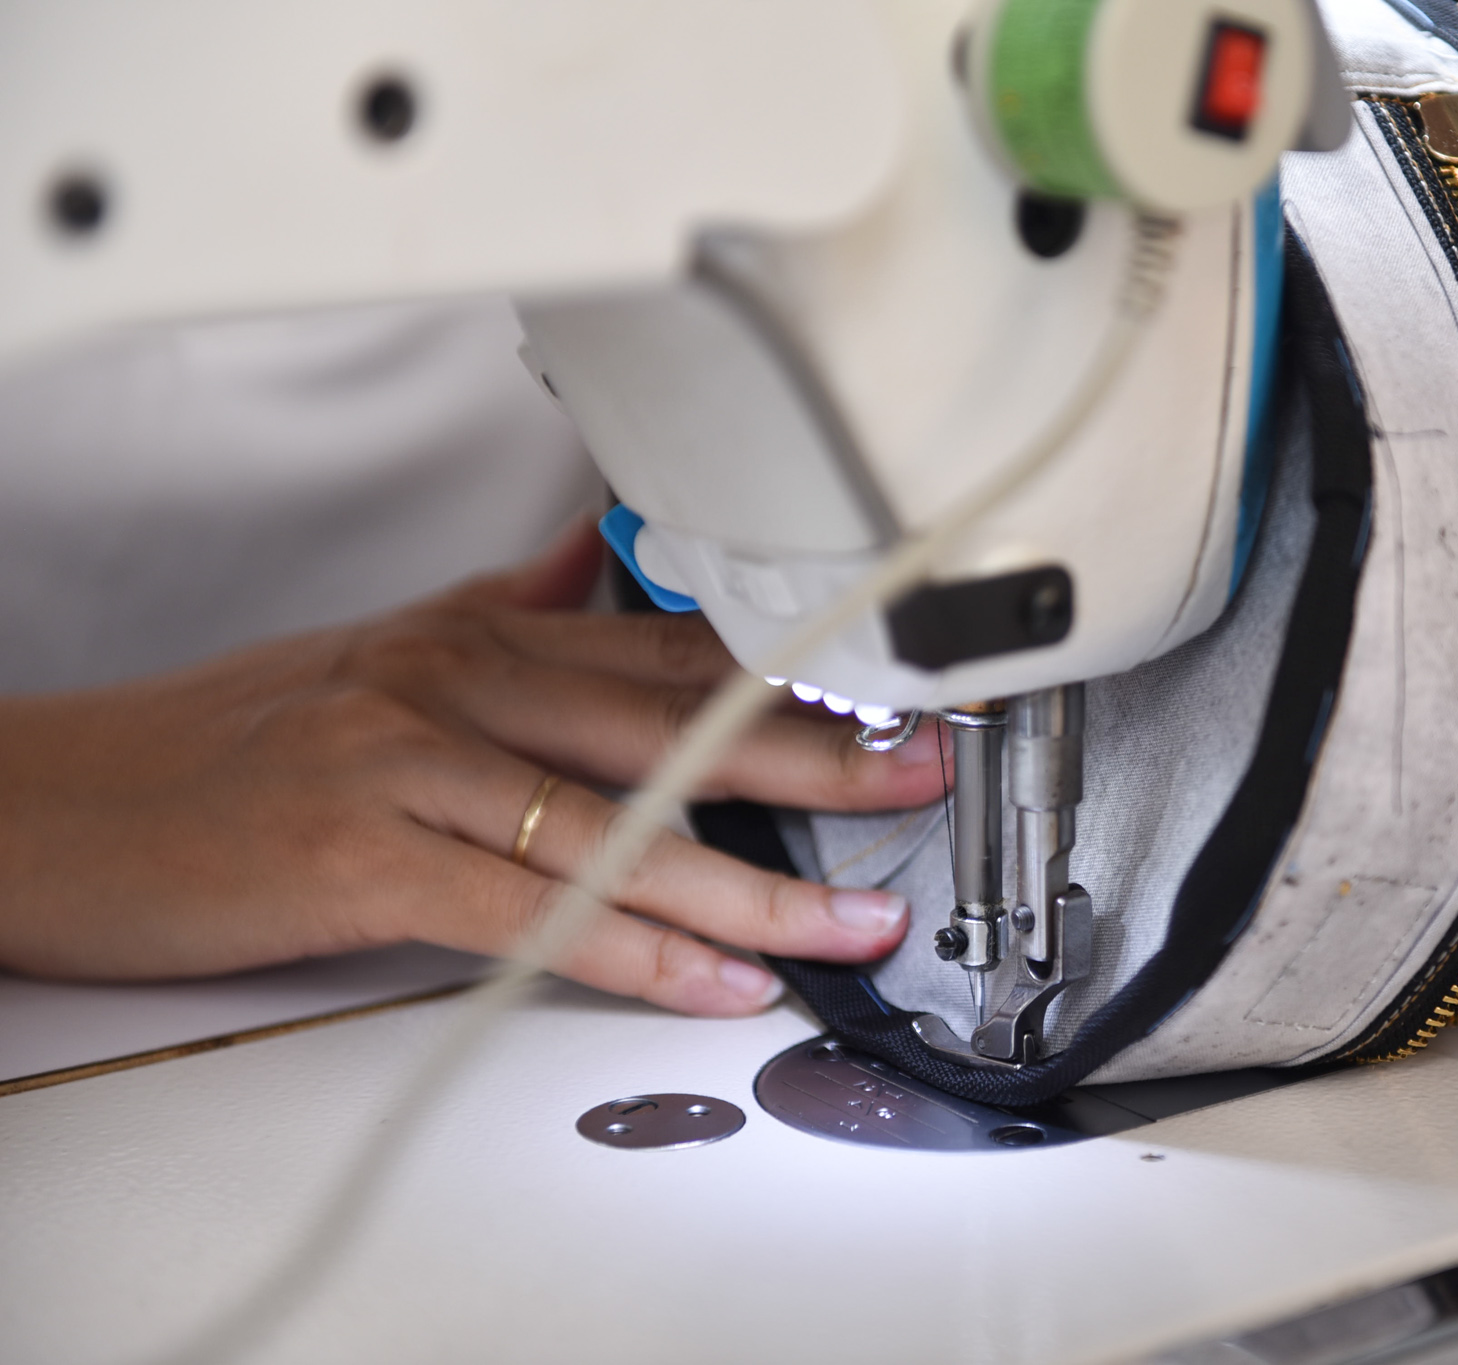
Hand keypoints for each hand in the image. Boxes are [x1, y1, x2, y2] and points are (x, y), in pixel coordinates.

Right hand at [0, 519, 943, 1014]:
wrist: (59, 803)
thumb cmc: (226, 744)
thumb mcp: (379, 652)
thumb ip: (505, 610)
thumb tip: (599, 564)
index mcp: (475, 638)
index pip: (667, 650)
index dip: (791, 676)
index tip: (889, 697)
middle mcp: (456, 684)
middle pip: (670, 723)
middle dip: (813, 755)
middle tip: (922, 778)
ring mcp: (409, 765)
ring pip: (618, 824)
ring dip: (752, 882)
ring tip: (851, 920)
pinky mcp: (360, 854)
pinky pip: (532, 910)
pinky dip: (635, 950)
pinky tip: (716, 978)